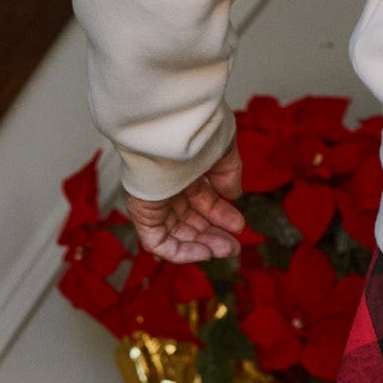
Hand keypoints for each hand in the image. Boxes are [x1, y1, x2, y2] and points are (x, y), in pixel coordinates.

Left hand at [126, 144, 246, 262]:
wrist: (170, 129)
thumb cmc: (196, 132)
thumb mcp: (222, 152)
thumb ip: (228, 174)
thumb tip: (234, 195)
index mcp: (185, 171)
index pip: (202, 200)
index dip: (221, 215)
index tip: (239, 226)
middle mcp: (168, 188)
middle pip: (190, 220)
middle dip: (213, 234)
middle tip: (233, 247)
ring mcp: (154, 202)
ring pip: (177, 233)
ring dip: (202, 245)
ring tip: (225, 250)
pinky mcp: (143, 214)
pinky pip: (159, 241)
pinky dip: (181, 251)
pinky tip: (204, 252)